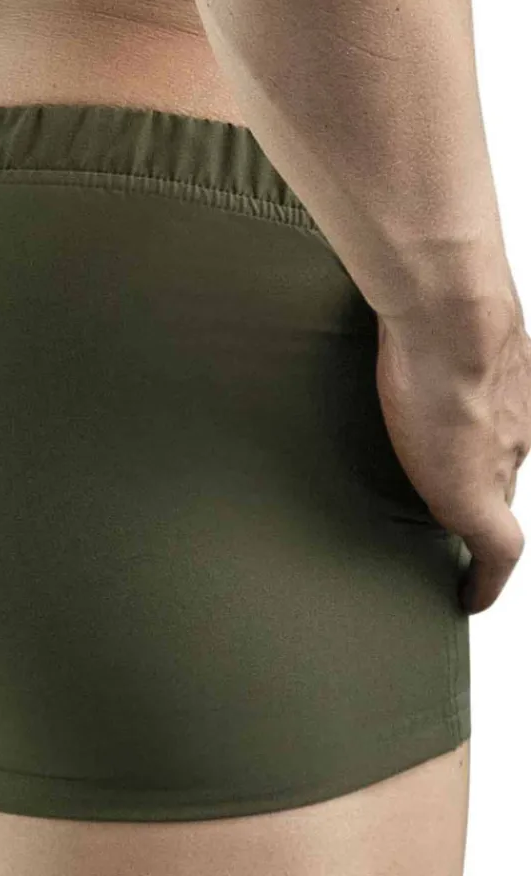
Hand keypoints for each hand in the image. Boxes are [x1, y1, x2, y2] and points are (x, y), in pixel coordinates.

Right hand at [375, 297, 530, 612]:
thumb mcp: (428, 322)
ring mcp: (497, 463)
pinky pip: (494, 557)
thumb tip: (388, 300)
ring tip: (450, 547)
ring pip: (493, 503)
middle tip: (456, 514)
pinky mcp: (477, 499)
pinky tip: (468, 598)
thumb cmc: (435, 310)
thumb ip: (418, 323)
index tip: (470, 465)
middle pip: (500, 474)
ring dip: (475, 523)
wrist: (449, 321)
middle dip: (483, 491)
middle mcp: (511, 431)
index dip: (486, 456)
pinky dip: (484, 581)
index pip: (499, 438)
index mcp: (500, 394)